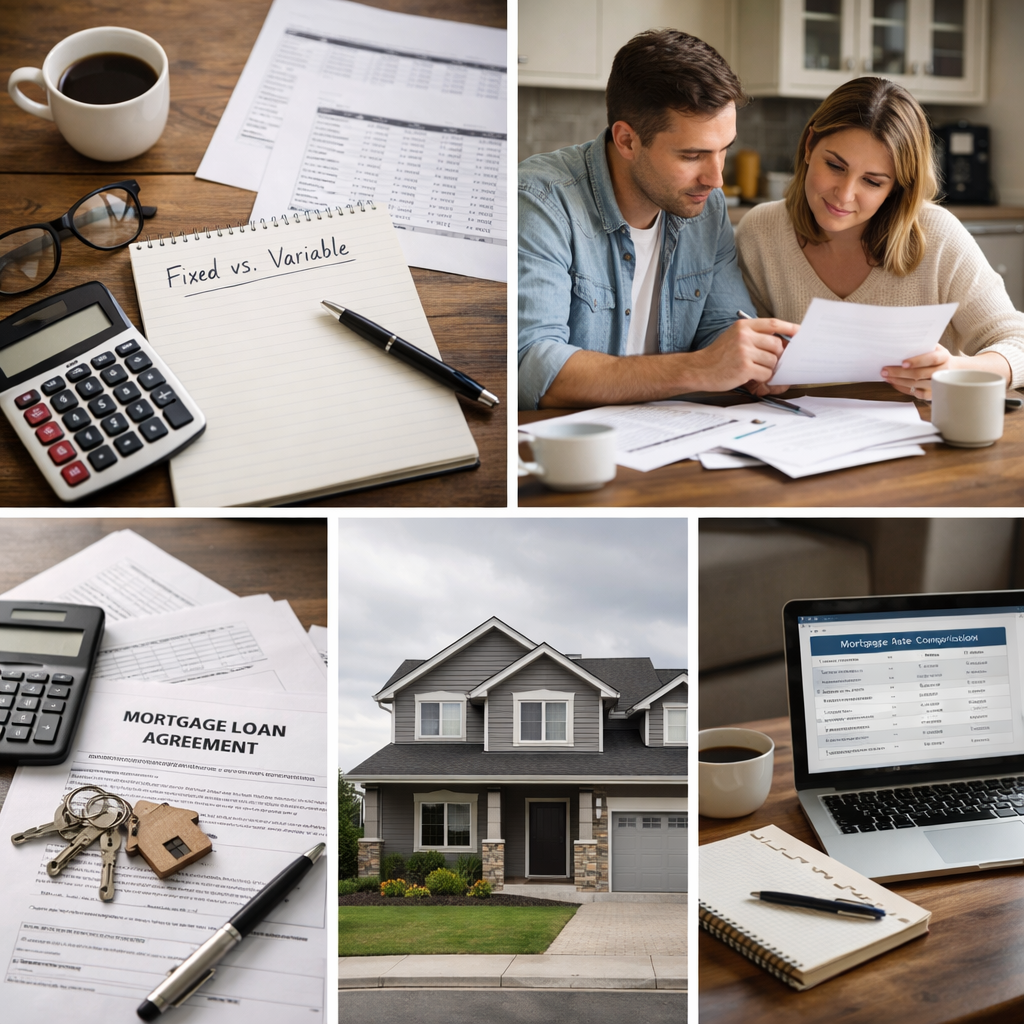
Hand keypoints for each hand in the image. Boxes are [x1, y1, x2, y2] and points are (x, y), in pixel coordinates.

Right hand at [691, 318, 800, 392]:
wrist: (698, 370)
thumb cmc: (717, 356)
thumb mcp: (733, 337)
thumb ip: (754, 336)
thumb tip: (780, 343)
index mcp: (743, 327)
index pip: (773, 324)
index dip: (789, 328)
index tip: (799, 332)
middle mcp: (744, 337)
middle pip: (776, 345)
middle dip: (777, 355)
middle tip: (770, 361)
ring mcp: (744, 353)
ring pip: (772, 361)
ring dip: (768, 368)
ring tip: (755, 369)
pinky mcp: (744, 368)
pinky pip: (766, 374)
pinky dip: (762, 378)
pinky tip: (751, 376)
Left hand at [881, 348, 1011, 399]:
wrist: (955, 370)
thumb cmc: (938, 357)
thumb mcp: (935, 348)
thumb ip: (922, 346)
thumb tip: (901, 343)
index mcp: (943, 356)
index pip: (930, 359)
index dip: (917, 361)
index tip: (903, 362)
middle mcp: (942, 371)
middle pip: (919, 374)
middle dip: (899, 373)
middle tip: (885, 370)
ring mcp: (939, 384)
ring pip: (916, 385)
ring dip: (899, 381)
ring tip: (886, 377)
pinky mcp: (934, 393)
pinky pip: (918, 395)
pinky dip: (905, 389)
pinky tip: (894, 384)